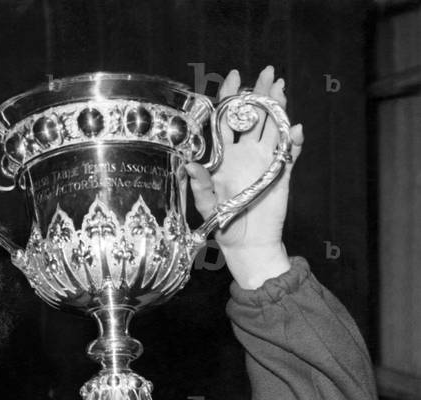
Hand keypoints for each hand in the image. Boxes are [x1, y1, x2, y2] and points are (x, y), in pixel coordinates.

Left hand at [186, 65, 303, 289]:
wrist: (246, 243)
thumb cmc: (222, 224)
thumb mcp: (206, 206)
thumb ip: (200, 185)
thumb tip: (189, 164)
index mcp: (225, 156)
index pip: (227, 120)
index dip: (230, 97)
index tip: (234, 76)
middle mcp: (246, 153)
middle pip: (254, 116)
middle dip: (260, 92)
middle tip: (266, 72)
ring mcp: (265, 160)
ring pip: (273, 126)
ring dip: (278, 107)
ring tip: (280, 88)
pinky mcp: (281, 173)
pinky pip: (290, 152)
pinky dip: (293, 140)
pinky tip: (294, 129)